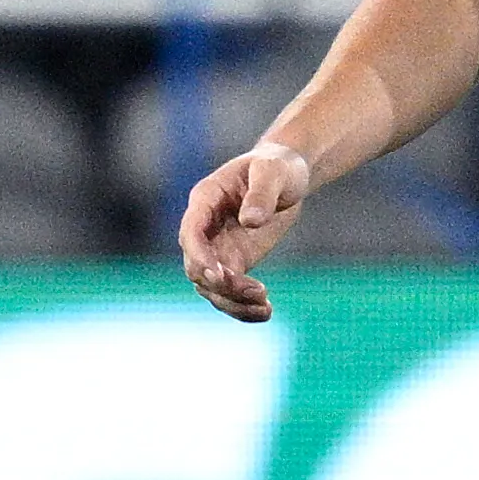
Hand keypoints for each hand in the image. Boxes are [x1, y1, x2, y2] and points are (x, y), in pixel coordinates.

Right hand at [177, 141, 311, 322]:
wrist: (287, 176)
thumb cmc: (277, 166)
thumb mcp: (274, 171)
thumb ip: (262, 193)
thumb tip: (249, 221)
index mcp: (205, 200)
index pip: (190, 233)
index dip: (199, 256)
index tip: (219, 275)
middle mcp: (205, 227)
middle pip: (196, 266)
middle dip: (221, 284)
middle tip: (256, 291)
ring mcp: (217, 248)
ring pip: (210, 287)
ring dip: (232, 302)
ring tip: (264, 307)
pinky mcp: (234, 262)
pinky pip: (229, 292)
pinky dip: (242, 307)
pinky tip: (265, 313)